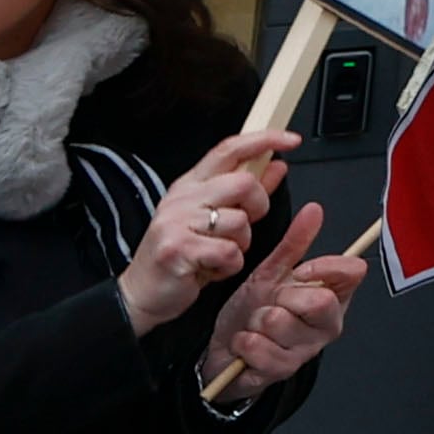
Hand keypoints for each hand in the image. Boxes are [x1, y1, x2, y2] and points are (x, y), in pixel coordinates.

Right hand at [121, 130, 296, 332]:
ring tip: (216, 255)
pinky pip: (229, 252)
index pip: (229, 149)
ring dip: (239, 245)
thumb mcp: (213, 220)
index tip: (291, 140)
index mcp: (190, 185)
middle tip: (243, 226)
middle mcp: (181, 198)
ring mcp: (176, 221)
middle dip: (258, 206)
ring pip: (239, 222)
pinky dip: (228, 266)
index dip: (263, 139)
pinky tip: (209, 269)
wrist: (141, 294)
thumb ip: (247, 193)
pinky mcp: (178, 248)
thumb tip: (277, 166)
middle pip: (243, 183)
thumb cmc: (180, 256)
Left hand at [201, 201, 368, 391]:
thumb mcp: (270, 274)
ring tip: (253, 325)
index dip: (324, 267)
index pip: (353, 272)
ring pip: (280, 322)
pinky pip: (259, 346)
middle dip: (281, 298)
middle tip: (269, 304)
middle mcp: (328, 324)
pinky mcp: (283, 371)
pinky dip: (243, 342)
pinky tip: (245, 344)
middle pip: (319, 300)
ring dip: (255, 320)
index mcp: (333, 296)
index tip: (298, 272)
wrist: (224, 351)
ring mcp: (307, 350)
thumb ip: (295, 244)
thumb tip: (315, 209)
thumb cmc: (251, 311)